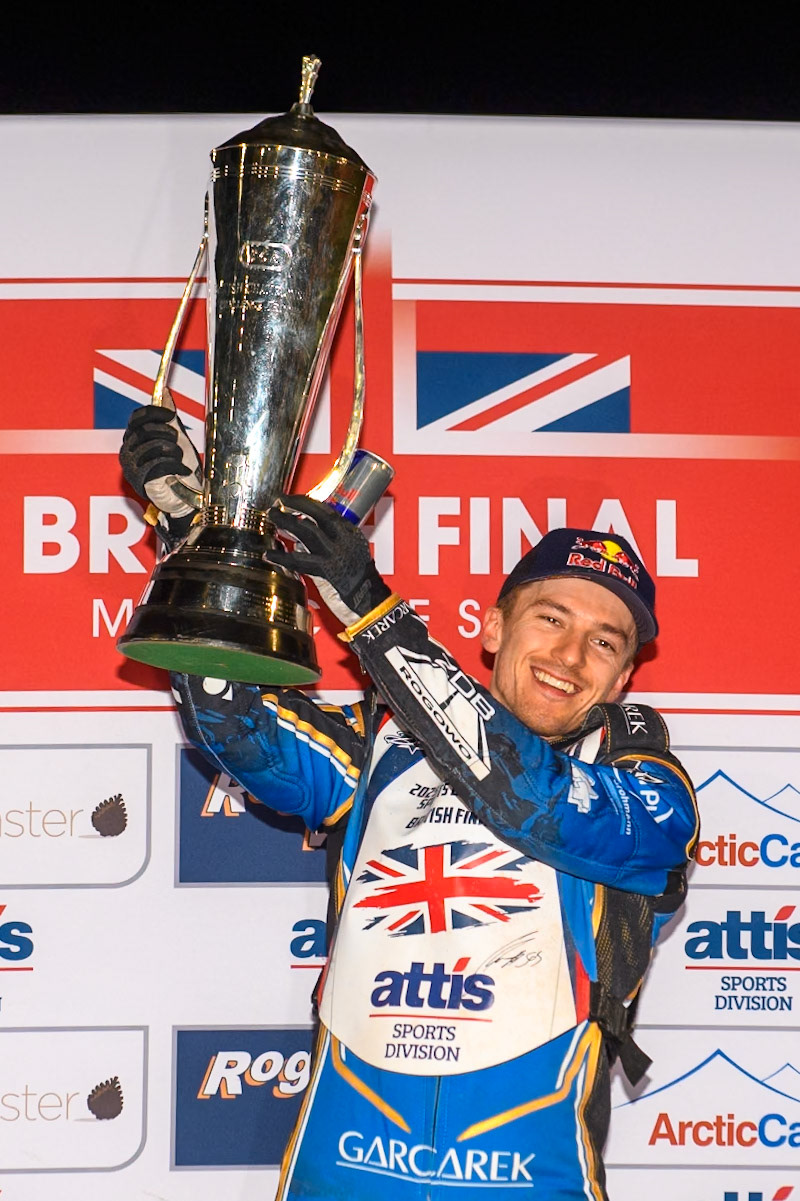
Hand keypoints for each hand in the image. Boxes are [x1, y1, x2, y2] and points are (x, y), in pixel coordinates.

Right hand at [119, 395, 201, 518]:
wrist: (185, 497)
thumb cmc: (179, 469)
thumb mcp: (175, 439)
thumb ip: (168, 419)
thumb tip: (165, 393)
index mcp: (133, 439)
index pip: (136, 418)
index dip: (154, 413)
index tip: (171, 415)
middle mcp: (127, 452)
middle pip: (145, 430)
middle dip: (167, 434)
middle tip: (177, 444)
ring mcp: (131, 468)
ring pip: (154, 446)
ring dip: (174, 452)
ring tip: (179, 461)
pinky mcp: (141, 482)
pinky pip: (160, 464)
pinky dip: (177, 466)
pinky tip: (182, 471)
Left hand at [267, 494, 391, 627]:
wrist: (372, 602)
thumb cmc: (360, 582)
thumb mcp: (348, 555)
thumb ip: (325, 546)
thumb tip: (299, 544)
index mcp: (350, 534)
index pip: (327, 511)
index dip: (307, 503)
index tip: (291, 500)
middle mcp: (344, 540)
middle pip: (318, 515)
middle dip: (297, 504)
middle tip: (279, 501)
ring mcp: (336, 554)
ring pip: (308, 532)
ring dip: (287, 522)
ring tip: (272, 516)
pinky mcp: (327, 571)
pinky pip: (300, 561)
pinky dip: (282, 557)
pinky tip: (268, 555)